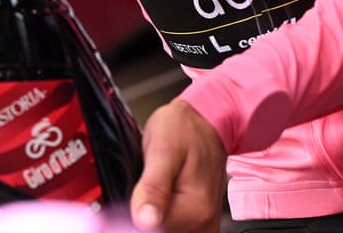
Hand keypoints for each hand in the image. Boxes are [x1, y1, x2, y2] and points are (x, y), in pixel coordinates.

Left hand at [130, 99, 227, 232]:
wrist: (205, 120)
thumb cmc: (185, 128)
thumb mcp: (163, 149)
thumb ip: (154, 186)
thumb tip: (144, 219)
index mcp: (195, 210)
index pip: (152, 231)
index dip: (137, 212)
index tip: (137, 191)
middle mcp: (205, 224)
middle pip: (161, 232)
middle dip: (147, 213)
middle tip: (149, 182)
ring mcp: (205, 225)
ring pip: (167, 230)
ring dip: (156, 214)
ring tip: (158, 185)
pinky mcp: (201, 222)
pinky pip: (176, 227)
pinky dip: (165, 215)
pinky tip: (164, 195)